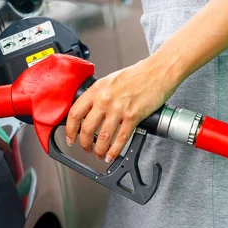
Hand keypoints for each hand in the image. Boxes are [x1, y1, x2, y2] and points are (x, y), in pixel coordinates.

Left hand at [64, 57, 179, 162]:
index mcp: (96, 90)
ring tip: (99, 154)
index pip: (75, 113)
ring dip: (99, 150)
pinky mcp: (133, 116)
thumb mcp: (110, 80)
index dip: (70, 129)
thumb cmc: (136, 75)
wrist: (157, 72)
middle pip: (86, 129)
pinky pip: (120, 139)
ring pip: (102, 137)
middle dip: (84, 143)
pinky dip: (115, 151)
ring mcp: (118, 109)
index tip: (70, 137)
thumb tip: (89, 110)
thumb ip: (98, 95)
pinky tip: (112, 155)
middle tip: (85, 148)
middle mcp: (105, 100)